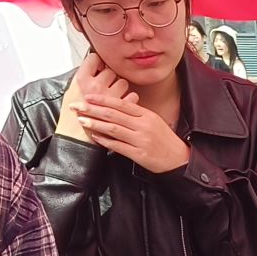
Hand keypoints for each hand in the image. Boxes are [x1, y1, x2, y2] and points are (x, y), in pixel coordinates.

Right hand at [54, 52, 126, 144]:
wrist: (78, 140)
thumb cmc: (72, 117)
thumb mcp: (71, 93)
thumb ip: (82, 79)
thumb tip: (93, 67)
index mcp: (82, 80)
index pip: (94, 58)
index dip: (97, 62)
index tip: (97, 67)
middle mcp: (96, 86)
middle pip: (110, 71)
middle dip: (109, 78)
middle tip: (105, 86)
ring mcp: (110, 98)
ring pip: (123, 83)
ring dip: (120, 88)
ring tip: (113, 96)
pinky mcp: (122, 110)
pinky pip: (132, 96)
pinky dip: (130, 100)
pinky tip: (124, 105)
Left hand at [73, 81, 189, 173]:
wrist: (179, 159)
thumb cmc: (165, 140)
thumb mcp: (154, 122)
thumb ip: (137, 114)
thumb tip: (118, 106)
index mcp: (147, 115)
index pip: (121, 103)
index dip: (103, 99)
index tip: (88, 96)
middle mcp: (143, 126)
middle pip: (114, 114)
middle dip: (93, 109)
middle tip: (77, 106)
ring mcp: (141, 140)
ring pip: (114, 128)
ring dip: (95, 123)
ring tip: (82, 119)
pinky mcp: (139, 154)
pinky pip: (118, 146)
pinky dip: (105, 140)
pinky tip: (95, 136)